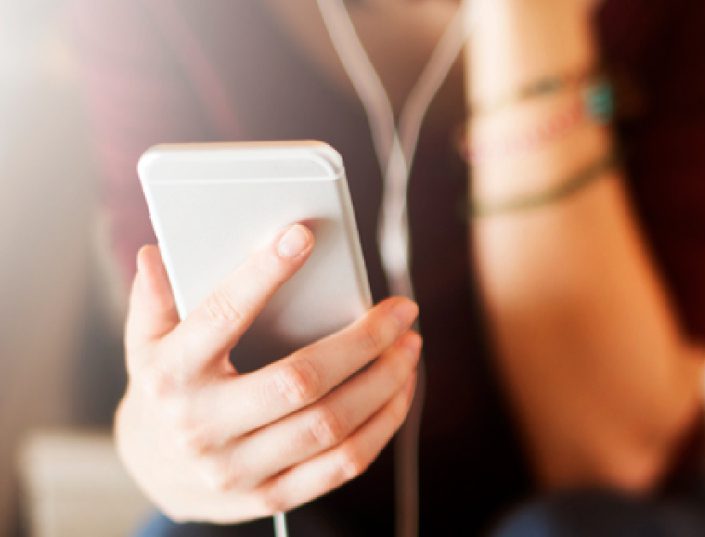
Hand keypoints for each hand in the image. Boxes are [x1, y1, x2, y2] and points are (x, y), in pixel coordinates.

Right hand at [116, 224, 420, 522]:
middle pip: (300, 380)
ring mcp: (236, 469)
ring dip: (384, 382)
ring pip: (330, 426)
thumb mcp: (146, 343)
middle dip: (363, 341)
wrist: (154, 473)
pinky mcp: (270, 496)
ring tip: (409, 346)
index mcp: (170, 376)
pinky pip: (342, 465)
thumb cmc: (164, 392)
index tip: (303, 237)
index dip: (263, 274)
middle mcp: (201, 426)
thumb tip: (158, 252)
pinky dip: (381, 425)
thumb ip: (156, 298)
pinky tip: (400, 391)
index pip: (221, 316)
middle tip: (401, 310)